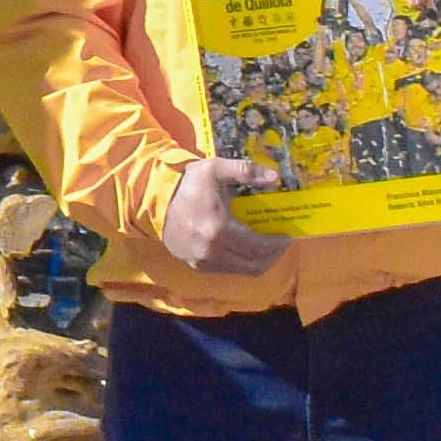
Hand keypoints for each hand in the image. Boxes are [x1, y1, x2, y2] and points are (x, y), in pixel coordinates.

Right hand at [160, 155, 289, 275]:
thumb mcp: (216, 169)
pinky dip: (241, 262)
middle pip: (254, 264)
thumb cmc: (187, 185)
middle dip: (273, 255)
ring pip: (242, 271)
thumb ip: (247, 171)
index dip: (277, 244)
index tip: (287, 236)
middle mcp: (212, 251)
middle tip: (280, 243)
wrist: (153, 200)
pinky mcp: (196, 265)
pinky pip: (227, 270)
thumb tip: (275, 179)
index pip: (259, 246)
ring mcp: (203, 261)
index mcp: (219, 229)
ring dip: (258, 262)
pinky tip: (244, 249)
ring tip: (266, 248)